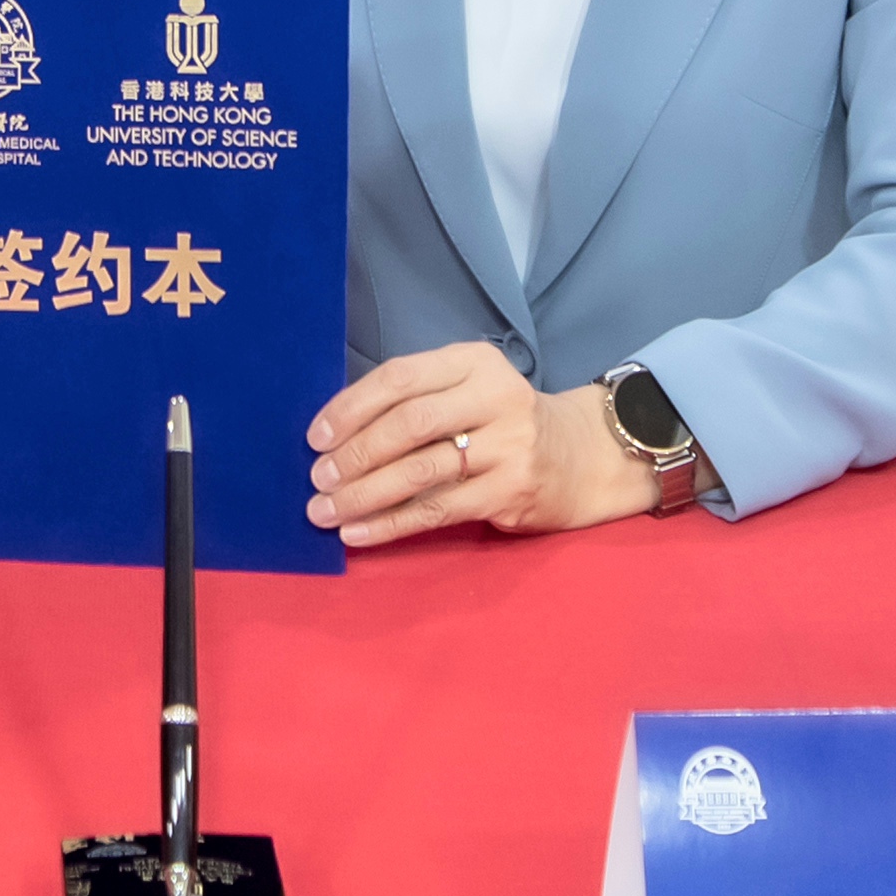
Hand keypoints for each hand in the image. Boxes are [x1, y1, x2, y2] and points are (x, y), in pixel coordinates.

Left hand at [303, 343, 648, 546]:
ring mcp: (509, 446)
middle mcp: (495, 397)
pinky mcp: (511, 491)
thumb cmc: (502, 422)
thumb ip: (417, 399)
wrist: (578, 457)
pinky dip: (390, 524)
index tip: (317, 437)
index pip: (401, 377)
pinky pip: (437, 510)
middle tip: (319, 478)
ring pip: (420, 471)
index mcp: (474, 362)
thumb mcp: (468, 389)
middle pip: (409, 424)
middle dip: (355, 454)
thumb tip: (336, 435)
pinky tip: (358, 534)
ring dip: (364, 494)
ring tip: (325, 511)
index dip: (351, 407)